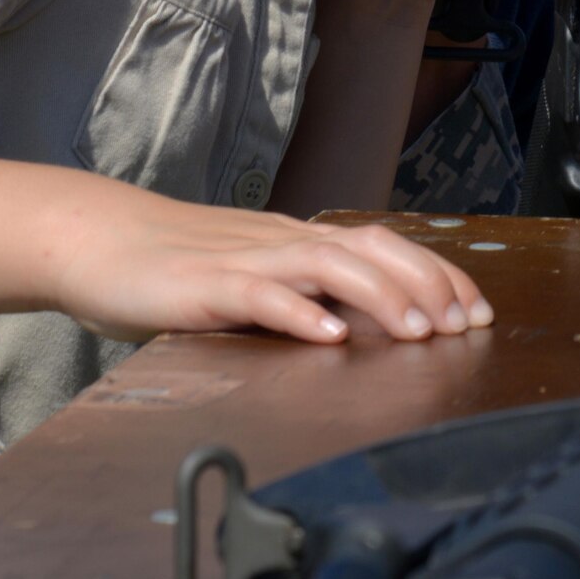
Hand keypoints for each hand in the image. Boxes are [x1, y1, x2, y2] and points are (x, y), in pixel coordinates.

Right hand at [50, 184, 492, 343]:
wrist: (100, 243)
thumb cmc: (180, 269)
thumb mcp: (258, 278)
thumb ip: (307, 293)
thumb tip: (369, 325)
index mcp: (302, 242)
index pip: (388, 247)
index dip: (439, 275)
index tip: (479, 311)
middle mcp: (285, 243)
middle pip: (374, 249)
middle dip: (429, 285)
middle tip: (466, 326)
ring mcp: (247, 261)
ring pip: (330, 266)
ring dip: (382, 297)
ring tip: (419, 333)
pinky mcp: (206, 287)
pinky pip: (262, 297)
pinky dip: (301, 314)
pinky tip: (331, 337)